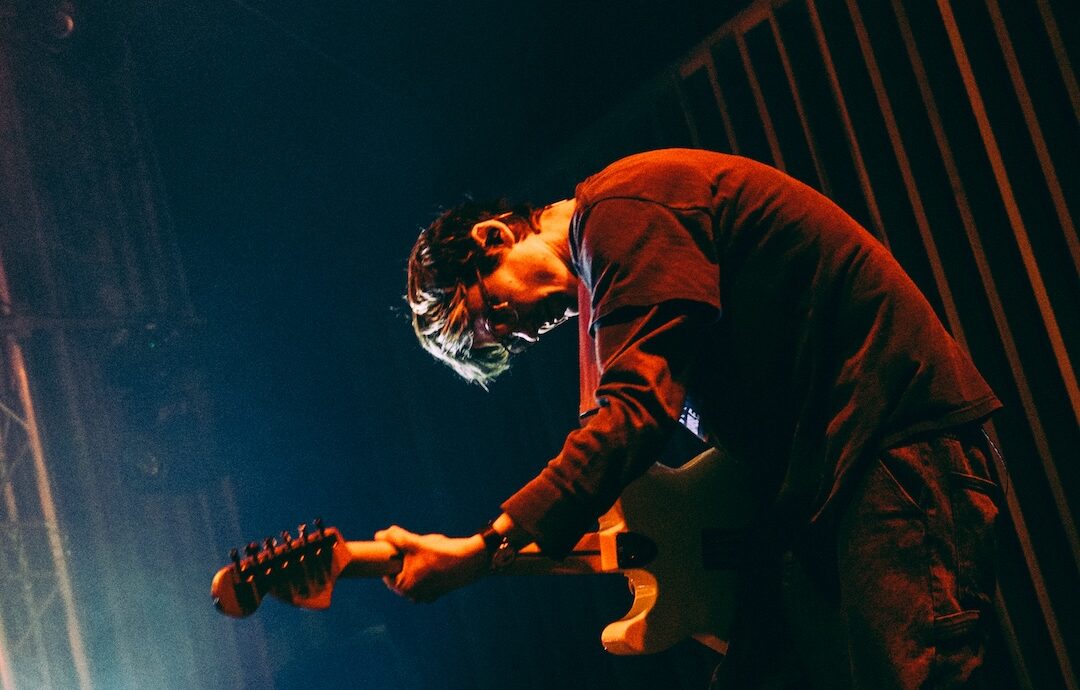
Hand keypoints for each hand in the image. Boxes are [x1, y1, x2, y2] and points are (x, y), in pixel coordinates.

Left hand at [374, 525, 488, 602]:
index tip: (400, 543)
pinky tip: (439, 556)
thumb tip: (379, 535)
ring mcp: (426, 594)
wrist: (471, 561)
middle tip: (419, 544)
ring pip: (413, 570)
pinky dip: (429, 564)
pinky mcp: (437, 590)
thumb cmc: (441, 554)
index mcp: (404, 588)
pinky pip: (426, 574)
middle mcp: (413, 596)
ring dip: (418, 557)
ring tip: (431, 549)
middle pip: (401, 569)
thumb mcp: (414, 542)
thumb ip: (395, 537)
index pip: (387, 569)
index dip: (392, 553)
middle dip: (407, 554)